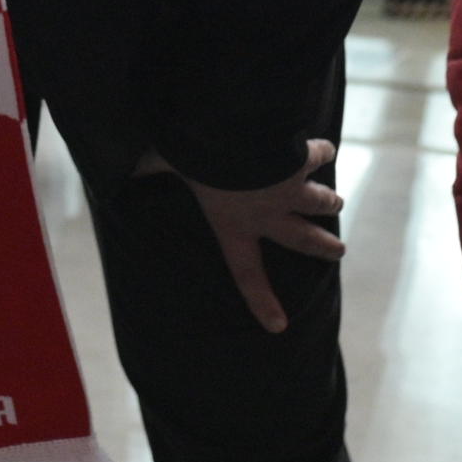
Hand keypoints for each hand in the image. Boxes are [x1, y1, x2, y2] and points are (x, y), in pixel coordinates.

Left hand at [164, 139, 344, 333]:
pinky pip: (320, 156)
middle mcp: (270, 215)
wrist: (234, 135)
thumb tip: (124, 170)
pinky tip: (323, 149)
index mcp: (234, 227)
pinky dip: (322, 151)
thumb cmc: (196, 157)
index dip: (261, 302)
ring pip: (321, 202)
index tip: (278, 326)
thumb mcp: (166, 163)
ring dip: (329, 202)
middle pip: (304, 240)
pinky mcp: (303, 160)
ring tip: (335, 204)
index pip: (247, 275)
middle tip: (338, 251)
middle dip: (324, 247)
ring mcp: (292, 190)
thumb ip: (149, 169)